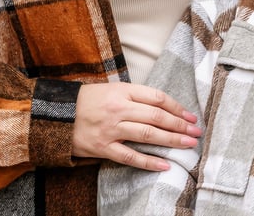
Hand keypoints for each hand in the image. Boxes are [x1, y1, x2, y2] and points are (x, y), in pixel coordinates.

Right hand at [74, 82, 201, 170]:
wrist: (57, 113)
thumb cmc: (88, 99)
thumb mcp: (112, 89)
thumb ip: (135, 96)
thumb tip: (162, 106)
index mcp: (123, 90)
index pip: (157, 98)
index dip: (176, 107)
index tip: (190, 115)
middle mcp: (119, 108)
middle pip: (156, 117)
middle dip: (180, 125)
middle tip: (196, 131)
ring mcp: (111, 129)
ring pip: (147, 135)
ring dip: (171, 140)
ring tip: (188, 144)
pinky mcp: (103, 147)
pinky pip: (130, 156)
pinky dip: (149, 161)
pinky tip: (164, 164)